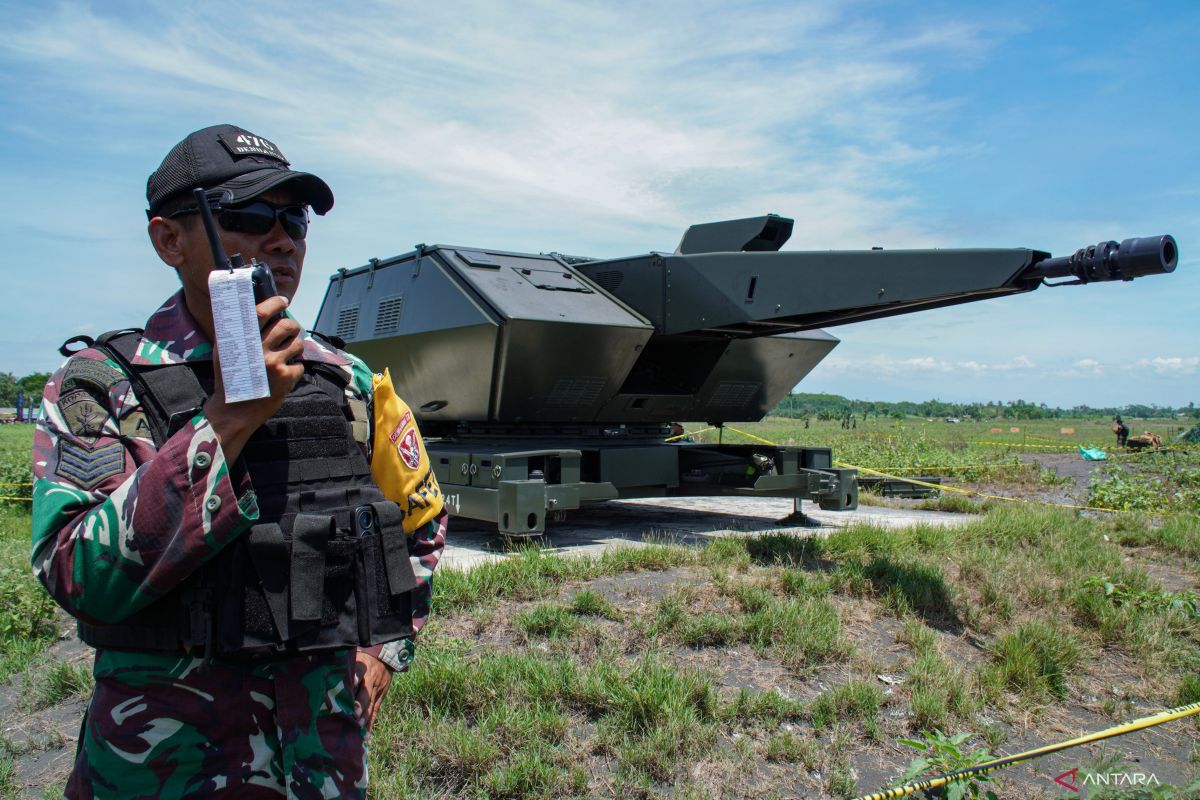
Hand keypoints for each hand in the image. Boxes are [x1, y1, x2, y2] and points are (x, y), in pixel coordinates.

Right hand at [205, 296, 304, 463]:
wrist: (234, 410)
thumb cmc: (229, 379)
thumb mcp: (223, 352)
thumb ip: (236, 333)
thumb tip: (250, 311)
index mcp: (241, 340)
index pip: (261, 312)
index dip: (274, 303)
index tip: (283, 301)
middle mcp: (257, 349)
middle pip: (286, 326)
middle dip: (292, 327)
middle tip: (290, 331)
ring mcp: (273, 363)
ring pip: (297, 344)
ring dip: (294, 348)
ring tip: (285, 356)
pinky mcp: (286, 377)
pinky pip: (300, 365)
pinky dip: (294, 370)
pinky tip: (282, 376)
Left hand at [352, 650, 391, 731]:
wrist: (384, 661)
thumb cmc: (363, 661)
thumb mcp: (356, 658)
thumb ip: (345, 666)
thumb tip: (323, 671)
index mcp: (364, 667)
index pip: (360, 671)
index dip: (357, 676)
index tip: (354, 682)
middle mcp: (372, 680)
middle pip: (366, 692)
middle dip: (360, 704)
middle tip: (354, 714)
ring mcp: (377, 691)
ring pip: (371, 705)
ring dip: (365, 716)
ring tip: (358, 726)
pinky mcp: (380, 699)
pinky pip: (375, 712)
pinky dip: (371, 724)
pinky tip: (366, 735)